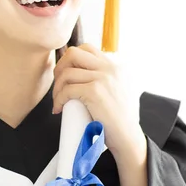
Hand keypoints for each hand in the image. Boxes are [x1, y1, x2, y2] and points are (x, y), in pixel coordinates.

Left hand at [52, 43, 144, 157]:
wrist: (128, 137)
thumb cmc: (119, 119)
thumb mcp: (117, 89)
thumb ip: (106, 78)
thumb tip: (82, 73)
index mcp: (115, 66)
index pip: (86, 48)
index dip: (70, 59)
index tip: (65, 74)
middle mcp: (110, 68)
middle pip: (73, 53)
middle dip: (60, 67)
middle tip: (58, 84)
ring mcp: (103, 78)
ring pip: (67, 73)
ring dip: (57, 87)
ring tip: (58, 100)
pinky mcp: (95, 92)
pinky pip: (67, 90)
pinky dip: (58, 99)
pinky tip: (59, 108)